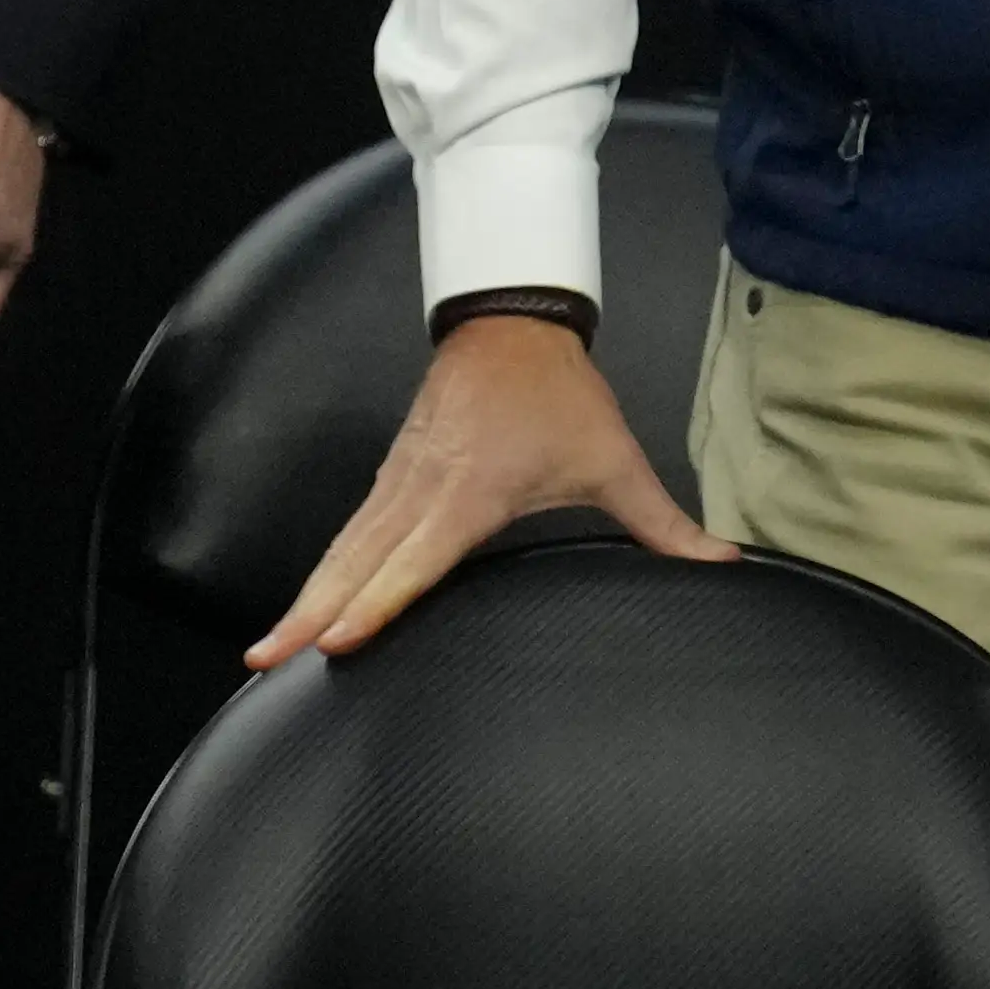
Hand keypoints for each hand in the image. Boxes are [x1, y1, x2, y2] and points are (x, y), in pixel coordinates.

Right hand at [247, 310, 738, 666]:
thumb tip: (721, 560)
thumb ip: (664, 523)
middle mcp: (420, 493)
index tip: (337, 640)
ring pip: (342, 549)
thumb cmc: (559, 395)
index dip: (378, 602)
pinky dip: (323, 569)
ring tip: (268, 650)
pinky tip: (307, 602)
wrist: (510, 326)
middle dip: (311, 615)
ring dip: (305, 598)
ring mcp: (397, 483)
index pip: (416, 561)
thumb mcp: (616, 461)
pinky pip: (348, 532)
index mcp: (471, 495)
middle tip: (267, 662)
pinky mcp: (389, 476)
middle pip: (356, 564)